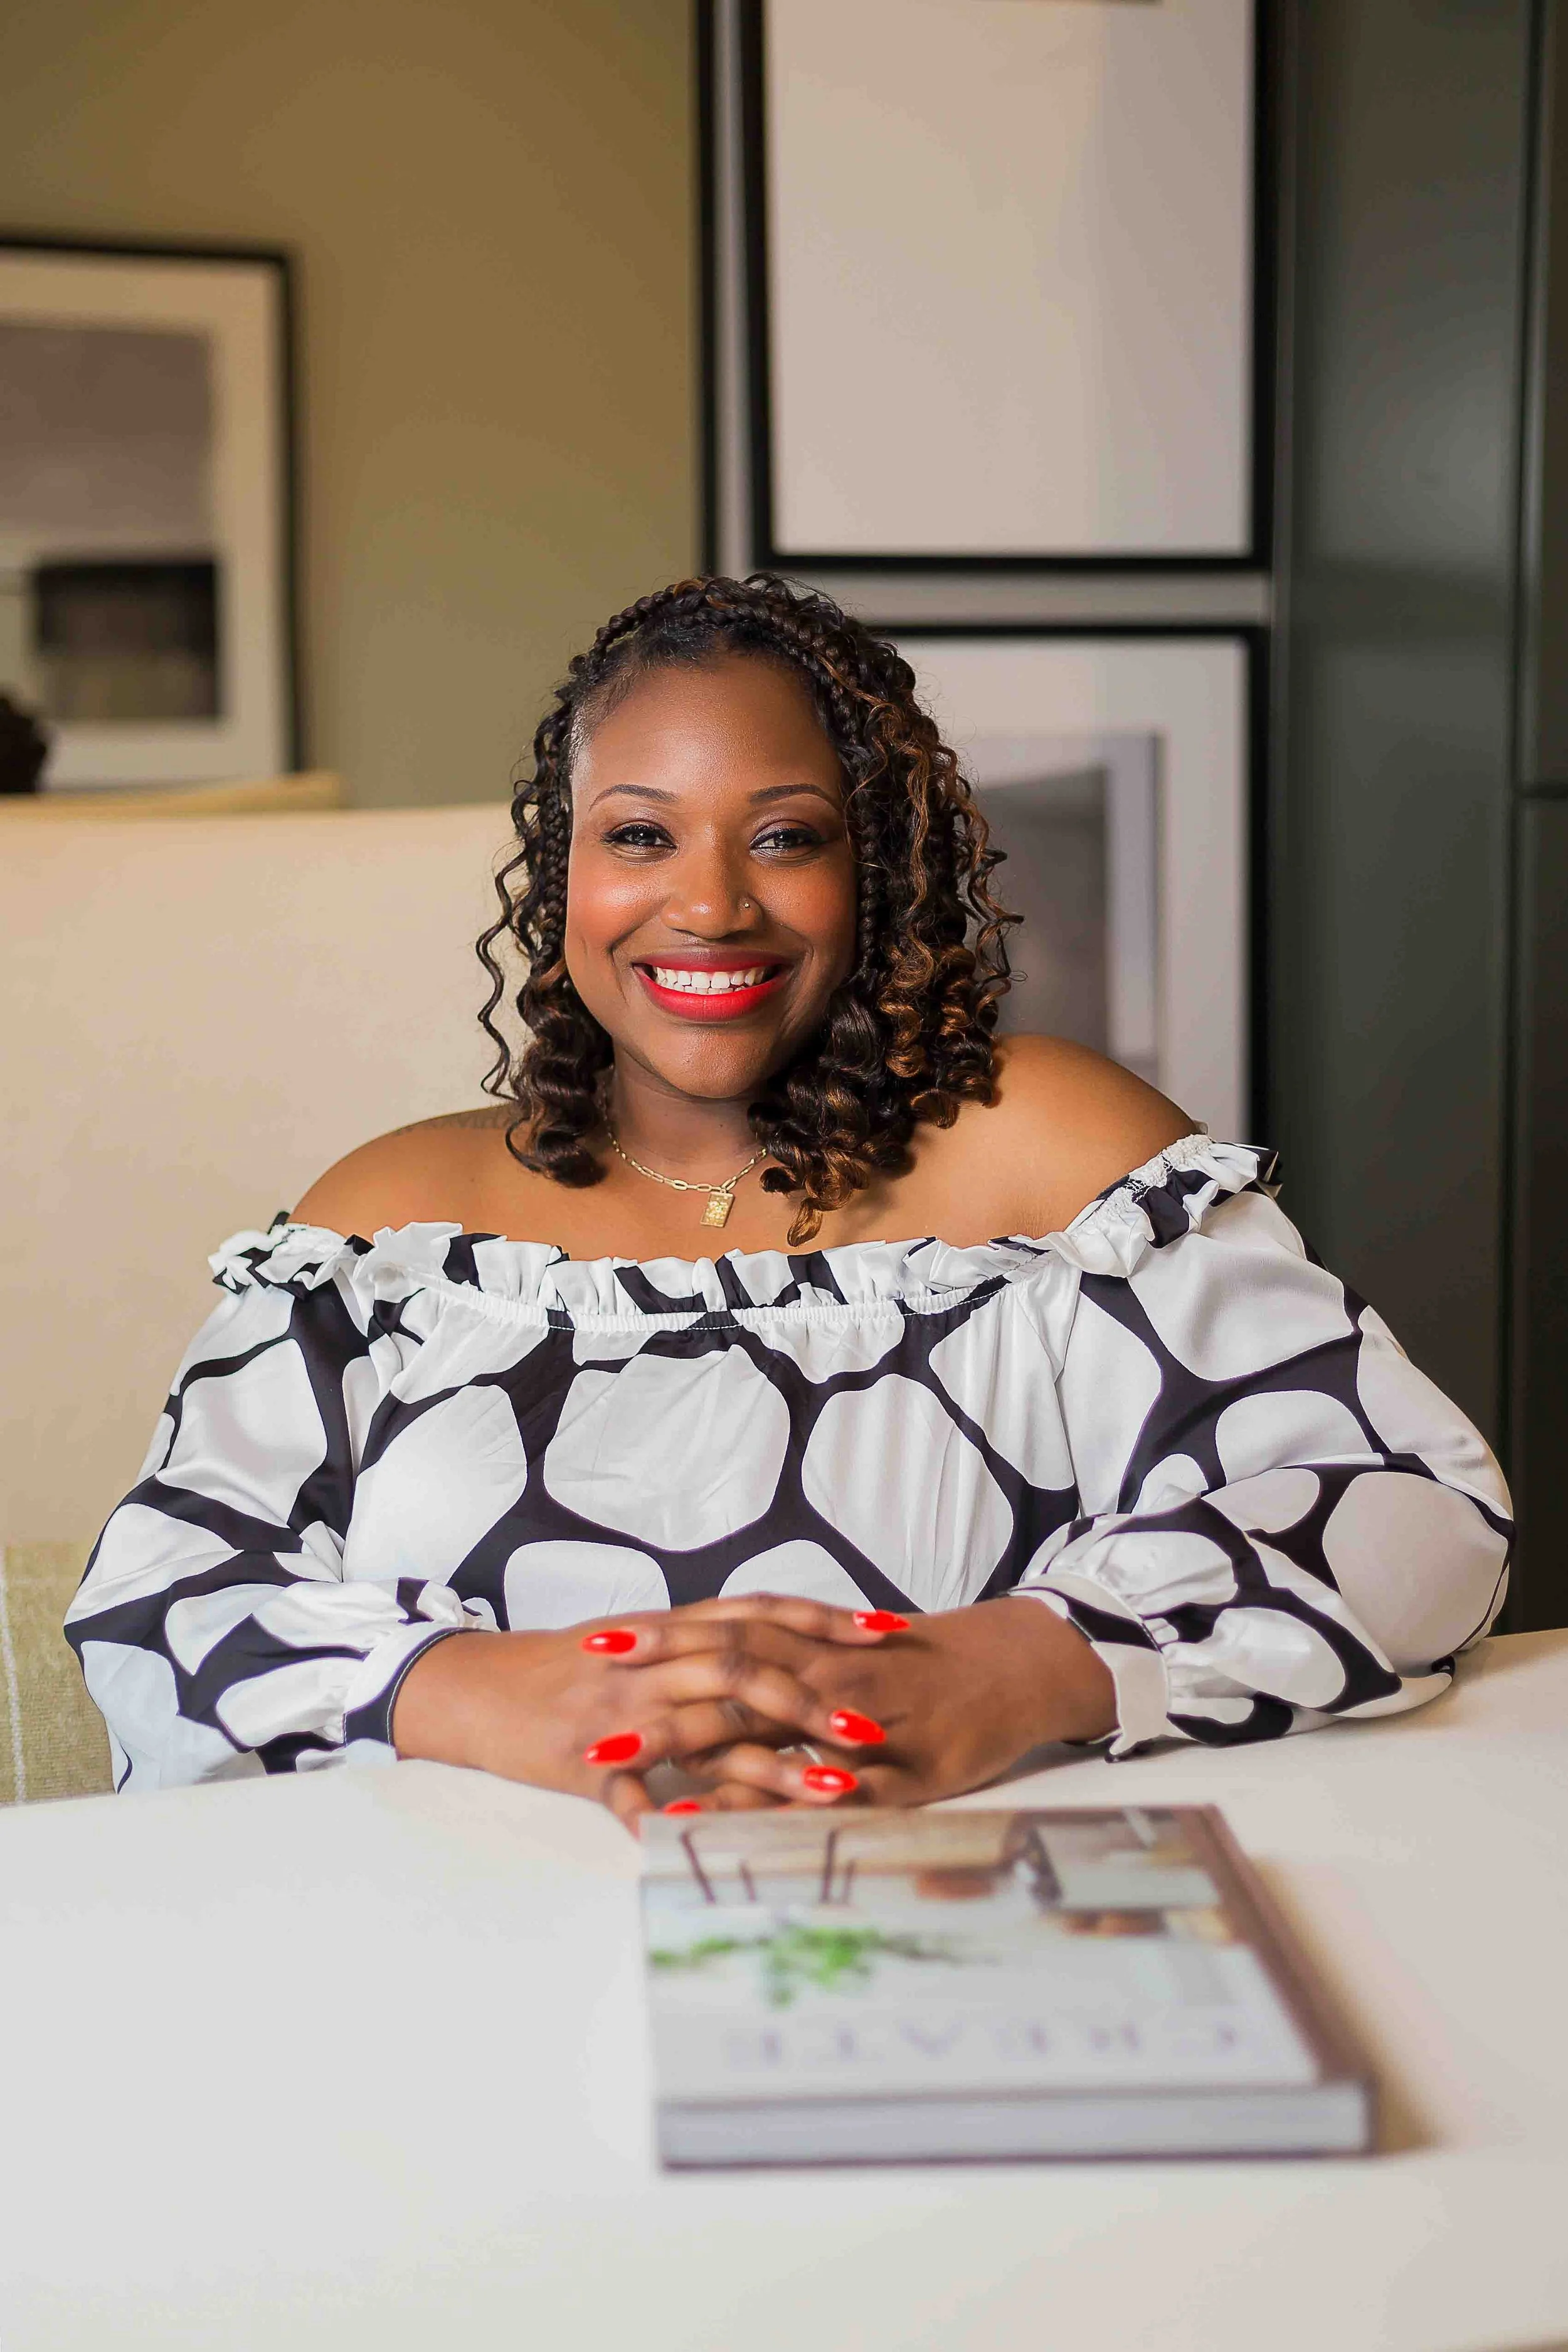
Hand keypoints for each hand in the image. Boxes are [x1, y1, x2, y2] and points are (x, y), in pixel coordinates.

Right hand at [389, 1596, 907, 1824]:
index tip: (887, 1630)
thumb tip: (775, 1651)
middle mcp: (649, 1663)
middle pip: (743, 1669)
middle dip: (814, 1699)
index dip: (824, 1620)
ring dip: (770, 1768)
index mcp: (668, 1632)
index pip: (758, 1613)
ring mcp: (616, 1712)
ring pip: (702, 1732)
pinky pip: (623, 1793)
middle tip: (874, 1728)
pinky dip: (655, 1817)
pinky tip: (697, 1847)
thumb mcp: (638, 1645)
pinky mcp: (577, 1761)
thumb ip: (700, 1647)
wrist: (469, 1686)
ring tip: (831, 1793)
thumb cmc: (561, 1670)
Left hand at [620, 1599, 1115, 1813]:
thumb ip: (793, 1657)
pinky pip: (826, 1791)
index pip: (726, 1632)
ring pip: (767, 1732)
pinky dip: (771, 1805)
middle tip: (587, 1717)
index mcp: (818, 1643)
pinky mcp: (898, 1773)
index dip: (663, 1638)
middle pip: (729, 1679)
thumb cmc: (929, 1664)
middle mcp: (829, 1674)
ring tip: (623, 1768)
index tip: (597, 1643)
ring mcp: (862, 1724)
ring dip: (692, 1750)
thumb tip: (722, 1667)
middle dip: (654, 1699)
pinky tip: (727, 1822)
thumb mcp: (855, 1651)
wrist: (1019, 1666)